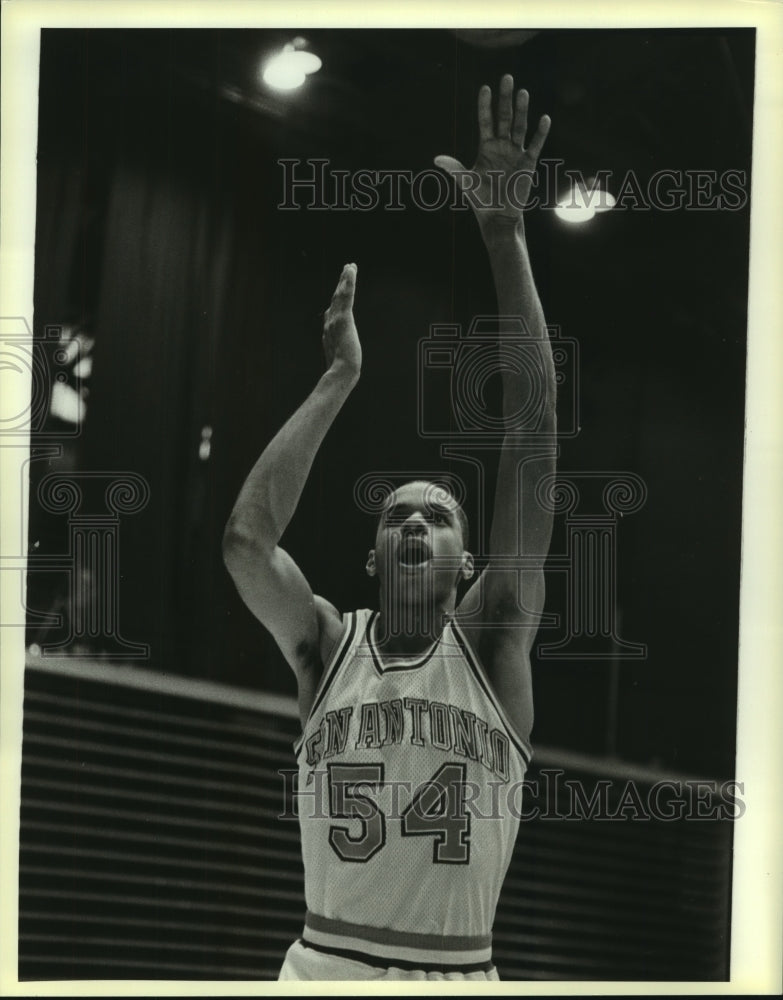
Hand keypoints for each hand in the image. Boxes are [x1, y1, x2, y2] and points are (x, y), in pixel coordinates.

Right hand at [322, 263, 360, 376]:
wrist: (341, 372)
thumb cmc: (341, 371)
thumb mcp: (338, 359)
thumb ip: (337, 352)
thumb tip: (335, 355)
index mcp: (330, 332)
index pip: (333, 311)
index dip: (336, 299)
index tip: (339, 290)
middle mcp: (330, 323)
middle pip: (336, 299)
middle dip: (341, 284)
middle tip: (347, 270)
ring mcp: (335, 319)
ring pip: (341, 294)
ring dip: (345, 279)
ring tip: (350, 266)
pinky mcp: (344, 318)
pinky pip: (347, 295)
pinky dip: (348, 281)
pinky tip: (350, 270)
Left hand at [435, 75, 550, 224]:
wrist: (498, 216)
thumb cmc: (481, 199)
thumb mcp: (466, 182)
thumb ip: (454, 168)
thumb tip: (436, 159)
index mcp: (486, 146)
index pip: (485, 121)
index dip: (485, 105)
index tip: (485, 87)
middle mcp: (501, 145)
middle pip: (504, 117)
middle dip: (505, 98)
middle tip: (507, 77)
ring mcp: (516, 152)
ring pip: (520, 126)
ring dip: (522, 110)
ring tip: (523, 92)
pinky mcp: (528, 163)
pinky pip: (535, 145)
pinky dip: (540, 133)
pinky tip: (544, 118)